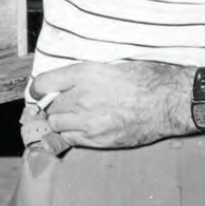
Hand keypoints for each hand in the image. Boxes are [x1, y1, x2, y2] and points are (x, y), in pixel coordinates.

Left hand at [30, 61, 192, 148]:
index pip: (44, 83)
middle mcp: (82, 98)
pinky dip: (73, 135)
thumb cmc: (144, 78)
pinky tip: (84, 127)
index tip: (37, 92)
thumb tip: (65, 83)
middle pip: (51, 108)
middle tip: (63, 104)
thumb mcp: (110, 65)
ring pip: (58, 126)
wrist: (167, 101)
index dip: (37, 89)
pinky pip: (73, 140)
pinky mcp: (99, 140)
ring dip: (62, 121)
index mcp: (84, 73)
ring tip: (74, 116)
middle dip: (54, 106)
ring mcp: (90, 122)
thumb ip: (84, 75)